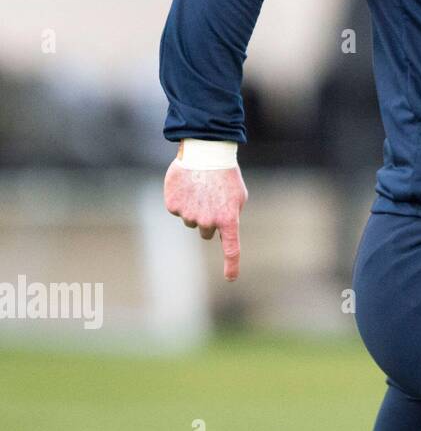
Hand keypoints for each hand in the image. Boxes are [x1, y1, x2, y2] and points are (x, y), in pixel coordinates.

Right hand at [163, 156, 247, 280]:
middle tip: (211, 200)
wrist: (206, 152)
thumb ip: (230, 217)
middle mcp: (208, 221)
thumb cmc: (226, 175)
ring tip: (201, 189)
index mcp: (229, 219)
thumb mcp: (238, 197)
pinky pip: (177, 210)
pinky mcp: (173, 206)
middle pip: (206, 232)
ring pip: (190, 221)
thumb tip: (219, 232)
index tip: (231, 278)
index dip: (232, 265)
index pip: (232, 248)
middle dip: (208, 220)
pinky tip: (188, 185)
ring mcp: (189, 215)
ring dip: (195, 209)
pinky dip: (181, 200)